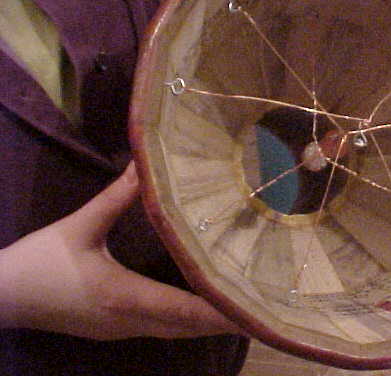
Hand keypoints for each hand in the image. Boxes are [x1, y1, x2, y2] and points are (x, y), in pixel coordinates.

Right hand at [0, 162, 243, 339]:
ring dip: (208, 320)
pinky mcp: (114, 328)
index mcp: (125, 296)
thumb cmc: (40, 262)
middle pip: (189, 326)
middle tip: (260, 301)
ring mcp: (122, 329)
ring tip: (241, 301)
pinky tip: (201, 304)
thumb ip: (116, 197)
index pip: (185, 310)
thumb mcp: (80, 226)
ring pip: (177, 331)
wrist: (2, 298)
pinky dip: (187, 320)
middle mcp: (131, 320)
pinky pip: (162, 328)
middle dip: (225, 317)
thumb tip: (144, 165)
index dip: (221, 311)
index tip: (253, 307)